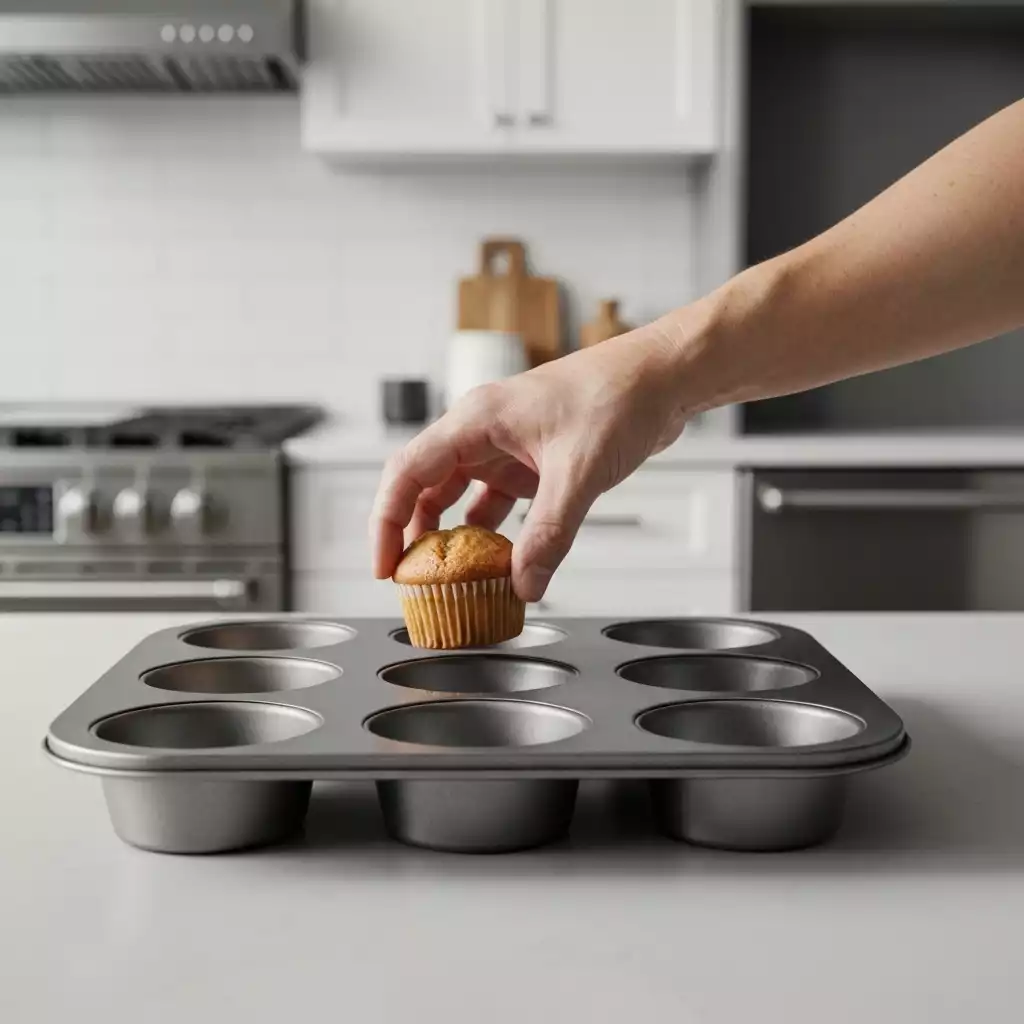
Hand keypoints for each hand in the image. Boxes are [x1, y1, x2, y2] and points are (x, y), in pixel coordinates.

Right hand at [370, 327, 688, 600]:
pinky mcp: (533, 460)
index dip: (387, 522)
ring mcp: (508, 446)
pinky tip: (501, 561)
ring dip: (456, 537)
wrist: (663, 377)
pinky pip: (499, 502)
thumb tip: (524, 584)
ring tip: (452, 578)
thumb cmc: (619, 395)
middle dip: (416, 536)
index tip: (384, 565)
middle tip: (413, 581)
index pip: (408, 472)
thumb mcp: (579, 472)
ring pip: (461, 497)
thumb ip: (549, 533)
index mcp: (477, 420)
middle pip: (427, 487)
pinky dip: (495, 533)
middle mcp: (483, 432)